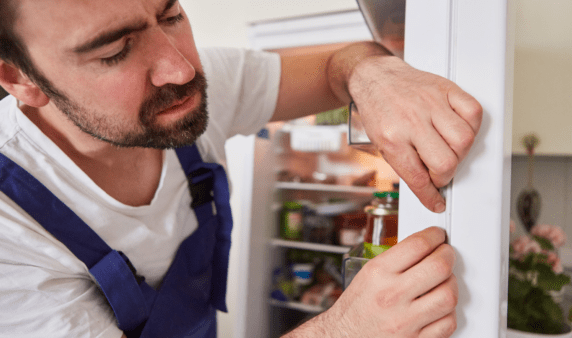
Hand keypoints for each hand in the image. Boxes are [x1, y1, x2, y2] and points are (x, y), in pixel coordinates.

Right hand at [322, 227, 456, 337]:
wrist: (344, 337)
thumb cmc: (355, 308)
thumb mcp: (367, 275)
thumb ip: (395, 260)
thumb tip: (423, 247)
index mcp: (378, 273)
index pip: (417, 245)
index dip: (434, 236)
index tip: (438, 236)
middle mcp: (392, 295)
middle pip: (439, 266)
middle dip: (448, 255)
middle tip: (446, 254)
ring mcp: (405, 320)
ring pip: (448, 295)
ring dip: (451, 284)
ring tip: (444, 281)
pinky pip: (447, 322)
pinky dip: (448, 312)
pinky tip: (439, 306)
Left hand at [348, 54, 481, 211]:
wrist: (375, 77)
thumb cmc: (378, 109)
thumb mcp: (380, 142)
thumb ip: (403, 163)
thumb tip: (427, 186)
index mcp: (392, 138)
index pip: (418, 178)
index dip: (430, 195)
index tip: (436, 201)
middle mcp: (412, 121)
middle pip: (446, 162)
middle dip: (445, 176)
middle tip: (439, 173)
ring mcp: (431, 103)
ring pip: (464, 140)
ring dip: (460, 154)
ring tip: (448, 151)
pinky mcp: (445, 89)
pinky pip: (473, 112)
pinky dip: (472, 126)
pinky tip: (459, 130)